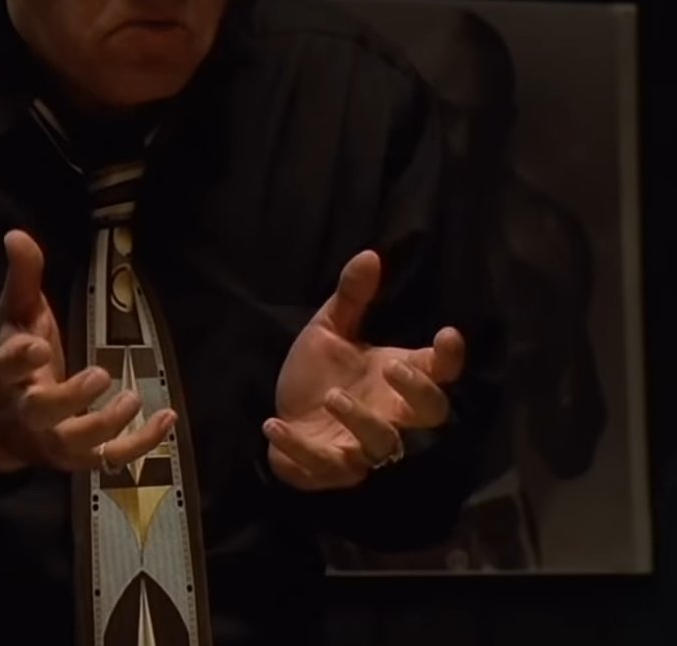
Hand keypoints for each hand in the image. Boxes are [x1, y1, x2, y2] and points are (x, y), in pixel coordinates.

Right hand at [0, 229, 174, 472]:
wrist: (1, 423)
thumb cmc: (17, 362)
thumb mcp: (17, 315)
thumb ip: (23, 276)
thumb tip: (16, 233)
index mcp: (9, 372)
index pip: (8, 366)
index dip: (20, 359)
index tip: (37, 347)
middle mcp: (28, 410)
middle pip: (42, 411)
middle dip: (70, 397)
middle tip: (99, 374)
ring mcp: (54, 438)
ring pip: (76, 443)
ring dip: (105, 424)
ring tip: (131, 397)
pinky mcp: (79, 457)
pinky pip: (110, 459)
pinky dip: (139, 445)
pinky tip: (166, 418)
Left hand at [264, 250, 464, 491]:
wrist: (285, 415)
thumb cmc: (318, 374)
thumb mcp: (330, 330)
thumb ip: (351, 298)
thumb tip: (369, 254)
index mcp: (395, 379)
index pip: (440, 373)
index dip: (450, 358)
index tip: (447, 334)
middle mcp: (389, 416)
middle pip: (431, 415)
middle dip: (419, 394)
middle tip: (392, 367)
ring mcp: (362, 447)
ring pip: (381, 446)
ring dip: (360, 422)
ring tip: (332, 395)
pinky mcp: (329, 469)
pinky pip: (322, 466)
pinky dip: (298, 449)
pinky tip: (272, 424)